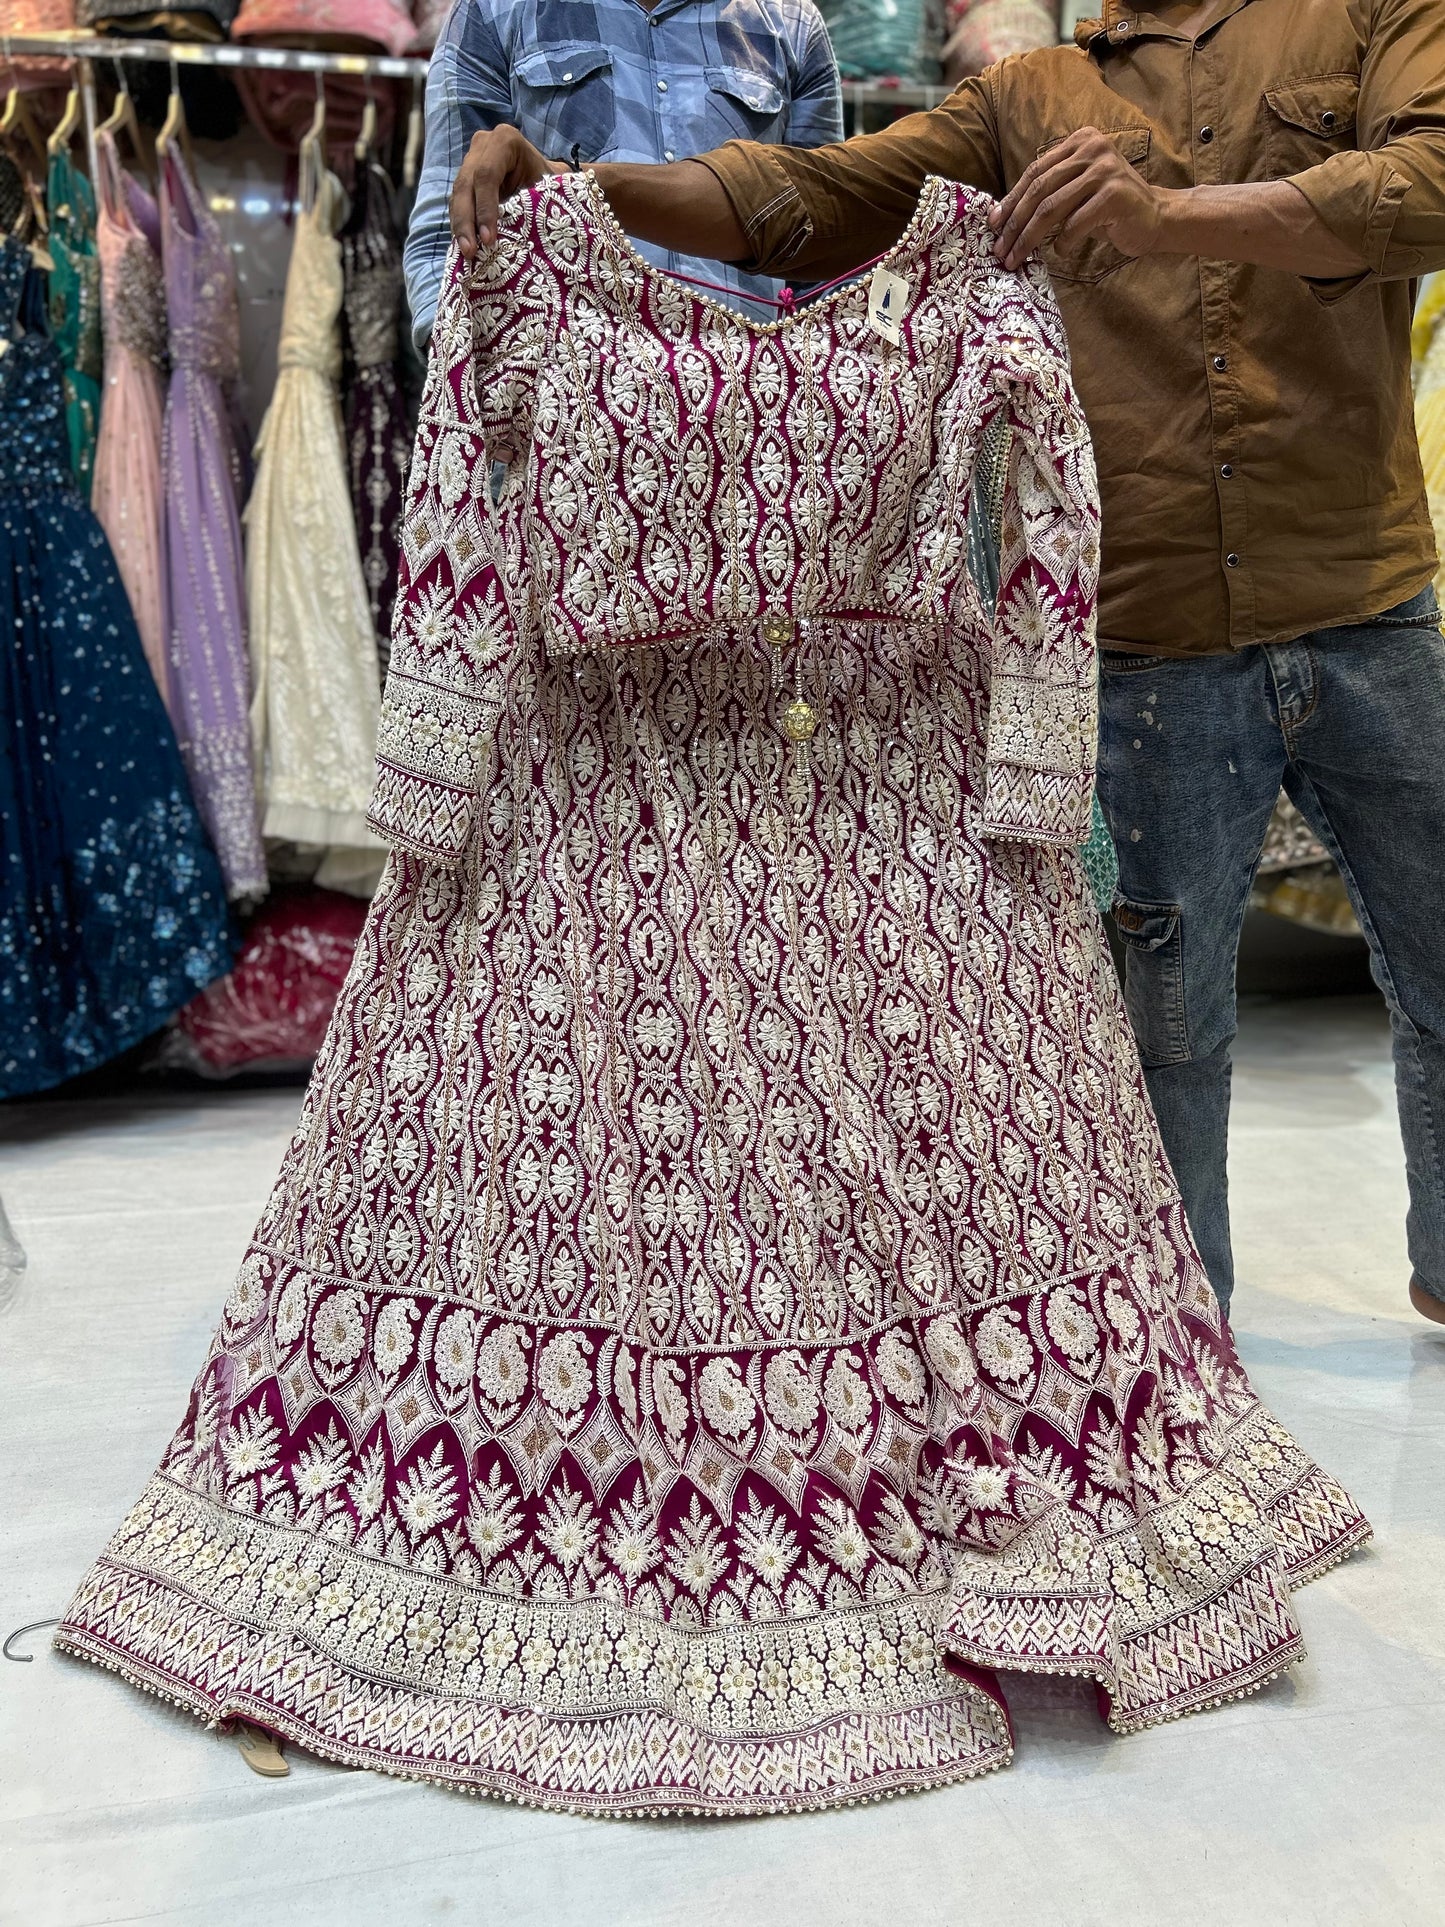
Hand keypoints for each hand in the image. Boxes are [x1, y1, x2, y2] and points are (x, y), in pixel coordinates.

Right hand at [449, 123, 565, 259]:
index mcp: (505, 140)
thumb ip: (533, 202)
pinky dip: (461, 225)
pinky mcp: (465, 177)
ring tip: (466, 253)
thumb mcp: (547, 188)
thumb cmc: (550, 183)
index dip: (485, 208)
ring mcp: (471, 159)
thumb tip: (523, 235)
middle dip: (467, 221)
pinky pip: (458, 203)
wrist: (544, 175)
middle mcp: (483, 145)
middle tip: (470, 251)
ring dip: (460, 226)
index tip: (489, 239)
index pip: (487, 175)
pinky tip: (464, 246)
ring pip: (458, 195)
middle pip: (466, 185)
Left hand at [988, 127, 1164, 270]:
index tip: (992, 224)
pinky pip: (1075, 224)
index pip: (1035, 171)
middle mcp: (1092, 149)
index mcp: (1080, 141)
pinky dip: (1063, 243)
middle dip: (1014, 222)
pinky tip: (1062, 253)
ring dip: (1029, 238)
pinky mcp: (1114, 195)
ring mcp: (1104, 170)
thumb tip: (1004, 216)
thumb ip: (1050, 192)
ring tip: (1016, 258)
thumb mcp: (1078, 191)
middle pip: (1039, 189)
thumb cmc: (1110, 209)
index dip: (1011, 199)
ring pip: (1052, 208)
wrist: (1156, 217)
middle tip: (999, 248)